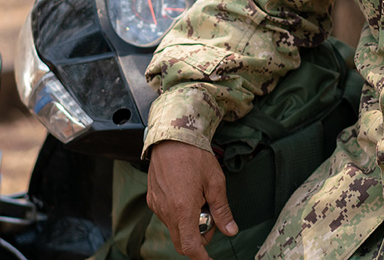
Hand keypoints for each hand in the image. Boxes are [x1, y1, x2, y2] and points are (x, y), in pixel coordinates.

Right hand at [146, 140, 238, 259]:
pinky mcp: (152, 198)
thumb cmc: (195, 155)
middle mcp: (166, 211)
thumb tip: (231, 230)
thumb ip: (222, 210)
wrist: (172, 135)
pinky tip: (188, 196)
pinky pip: (166, 216)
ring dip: (188, 226)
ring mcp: (156, 205)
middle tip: (210, 222)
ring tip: (200, 202)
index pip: (189, 246)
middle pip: (180, 241)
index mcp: (183, 209)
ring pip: (173, 228)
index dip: (201, 257)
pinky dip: (178, 215)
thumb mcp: (215, 182)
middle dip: (197, 240)